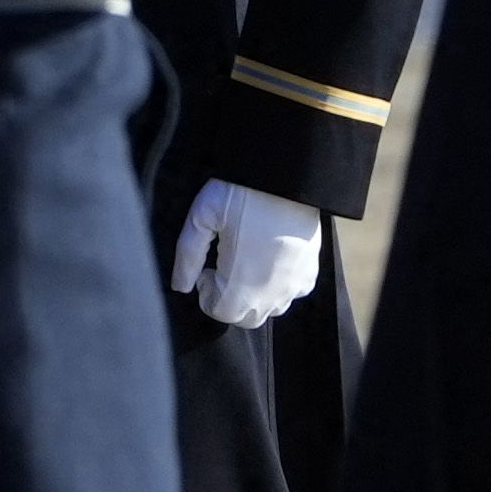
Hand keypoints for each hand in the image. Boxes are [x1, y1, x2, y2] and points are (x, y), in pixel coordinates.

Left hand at [164, 180, 329, 326]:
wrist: (287, 174)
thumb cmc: (241, 192)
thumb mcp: (203, 215)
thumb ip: (187, 255)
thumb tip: (180, 287)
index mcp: (240, 283)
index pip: (219, 312)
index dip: (207, 294)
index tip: (207, 269)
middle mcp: (269, 293)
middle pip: (246, 318)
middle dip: (229, 301)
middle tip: (223, 269)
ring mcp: (293, 285)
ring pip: (270, 310)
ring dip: (254, 297)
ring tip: (246, 263)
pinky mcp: (310, 272)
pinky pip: (293, 294)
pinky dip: (280, 287)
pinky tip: (270, 261)